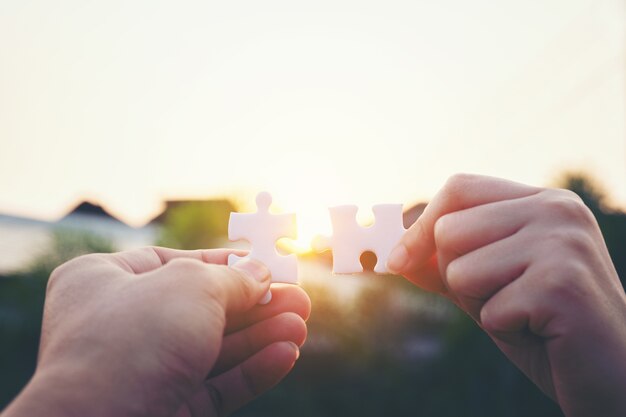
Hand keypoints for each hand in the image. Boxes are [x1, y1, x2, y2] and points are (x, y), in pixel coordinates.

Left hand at [2, 247, 310, 416]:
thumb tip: (261, 273)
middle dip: (255, 304)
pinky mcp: (162, 409)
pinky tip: (285, 355)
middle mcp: (121, 325)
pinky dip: (250, 370)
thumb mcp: (191, 287)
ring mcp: (141, 371)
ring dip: (261, 336)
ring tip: (300, 325)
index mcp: (105, 281)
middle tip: (298, 298)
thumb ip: (233, 278)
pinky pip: (213, 385)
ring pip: (213, 349)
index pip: (173, 263)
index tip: (264, 263)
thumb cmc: (134, 339)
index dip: (223, 263)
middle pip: (203, 309)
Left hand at [387, 174, 625, 416]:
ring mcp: (563, 244)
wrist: (610, 374)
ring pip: (460, 269)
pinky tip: (542, 330)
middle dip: (457, 276)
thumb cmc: (543, 326)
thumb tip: (391, 253)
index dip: (419, 224)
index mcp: (540, 201)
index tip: (397, 260)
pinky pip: (489, 310)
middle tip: (504, 297)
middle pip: (449, 230)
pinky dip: (506, 330)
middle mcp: (556, 210)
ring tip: (525, 312)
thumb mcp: (486, 287)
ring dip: (481, 305)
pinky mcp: (563, 285)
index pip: (459, 187)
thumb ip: (442, 264)